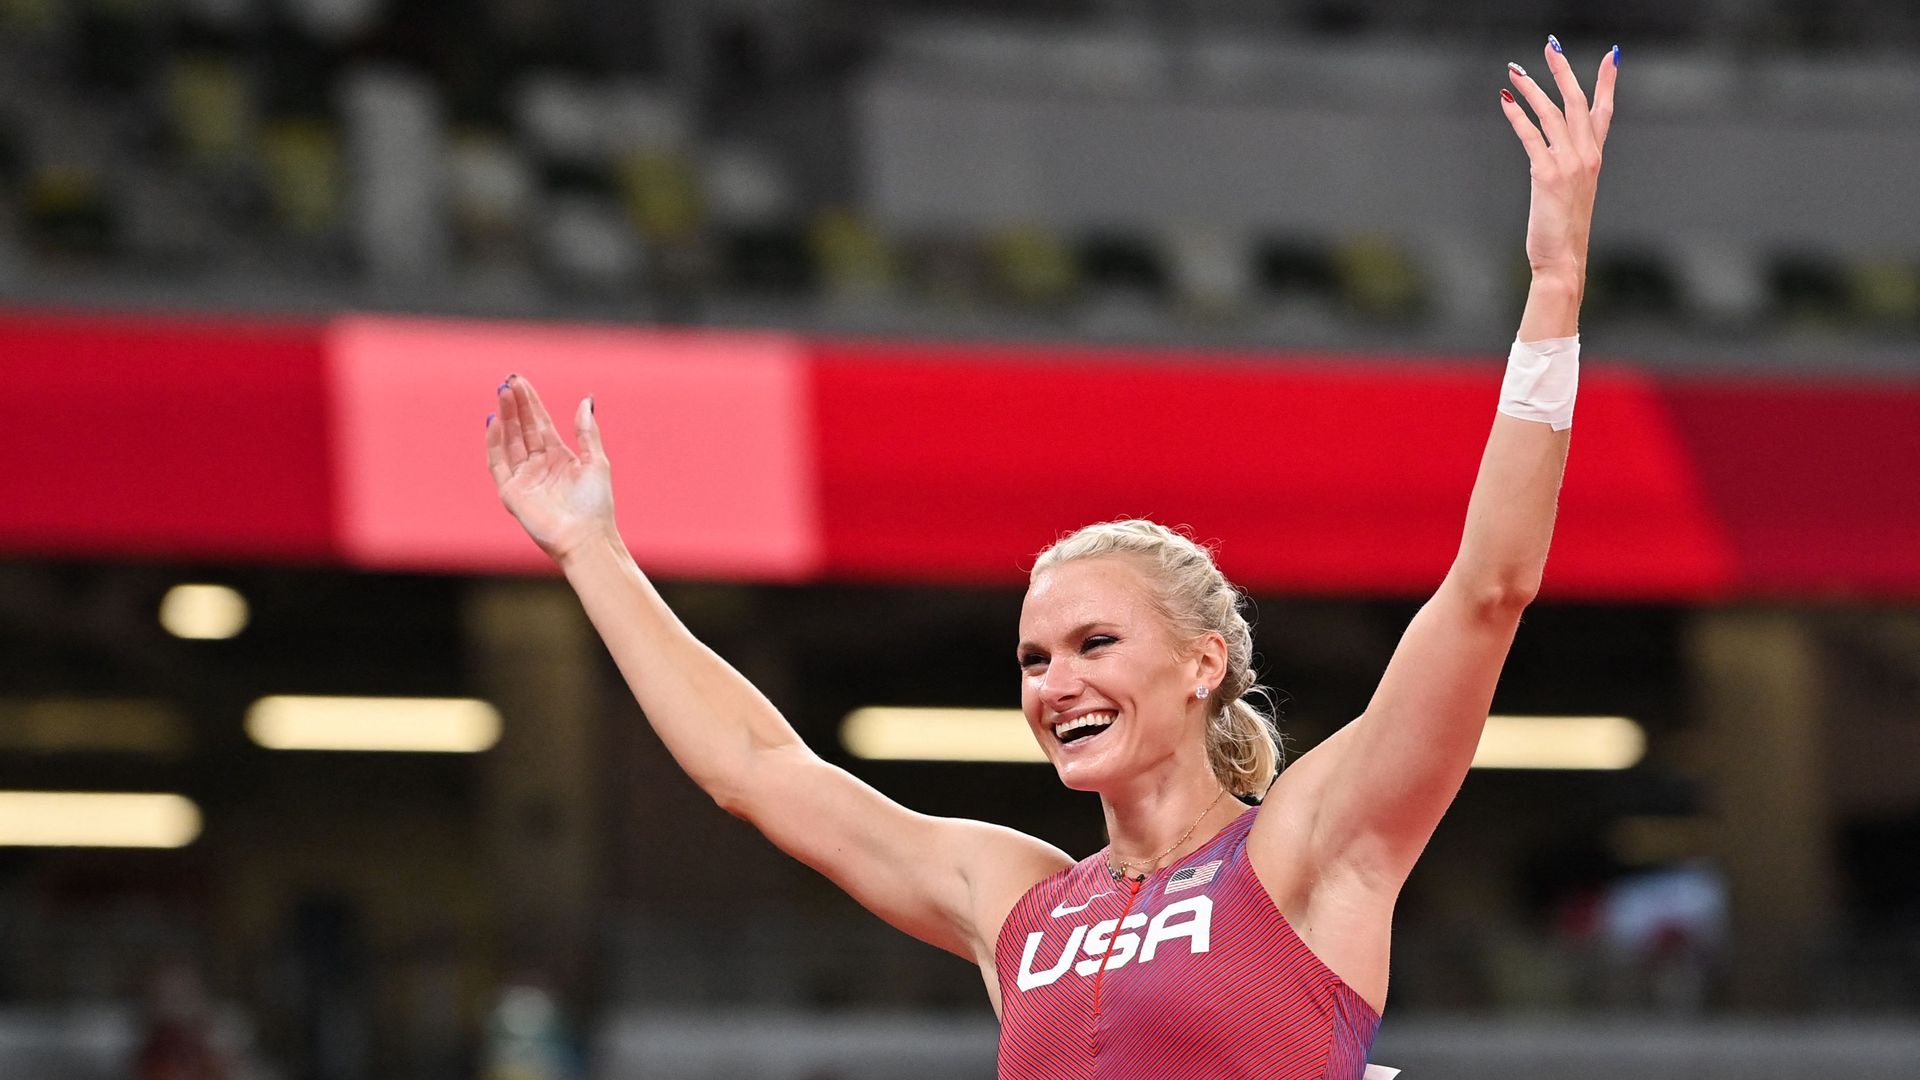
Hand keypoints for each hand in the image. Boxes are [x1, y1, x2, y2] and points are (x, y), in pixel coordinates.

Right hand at [485, 375, 614, 564]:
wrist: (586, 537)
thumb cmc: (596, 503)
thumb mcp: (596, 461)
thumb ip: (587, 431)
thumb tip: (586, 400)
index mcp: (559, 457)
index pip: (540, 424)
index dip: (530, 403)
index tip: (520, 381)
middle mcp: (539, 465)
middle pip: (522, 428)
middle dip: (515, 405)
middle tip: (508, 381)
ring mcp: (523, 479)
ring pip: (509, 441)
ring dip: (504, 418)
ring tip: (502, 393)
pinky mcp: (511, 493)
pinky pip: (499, 464)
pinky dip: (494, 443)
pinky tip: (494, 422)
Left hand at [1502, 38, 1618, 286]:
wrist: (1564, 259)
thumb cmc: (1564, 231)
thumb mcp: (1573, 193)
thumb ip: (1568, 168)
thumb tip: (1554, 156)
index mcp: (1594, 159)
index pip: (1603, 112)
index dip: (1607, 83)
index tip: (1611, 56)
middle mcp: (1587, 156)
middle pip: (1577, 102)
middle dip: (1564, 71)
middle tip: (1551, 46)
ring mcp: (1569, 164)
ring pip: (1552, 113)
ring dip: (1532, 88)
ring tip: (1515, 71)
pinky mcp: (1547, 174)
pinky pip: (1531, 136)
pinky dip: (1518, 116)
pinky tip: (1506, 102)